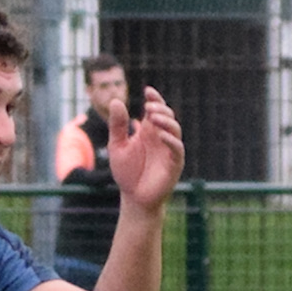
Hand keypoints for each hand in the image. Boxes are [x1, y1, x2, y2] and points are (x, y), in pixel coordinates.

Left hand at [104, 86, 184, 211]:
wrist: (134, 198)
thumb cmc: (127, 173)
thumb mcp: (117, 146)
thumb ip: (117, 126)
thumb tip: (114, 100)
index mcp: (149, 132)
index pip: (156, 110)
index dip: (155, 99)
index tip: (147, 91)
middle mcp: (161, 138)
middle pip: (167, 116)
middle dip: (160, 108)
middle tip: (148, 108)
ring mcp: (169, 150)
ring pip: (175, 129)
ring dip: (166, 121)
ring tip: (153, 117)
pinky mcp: (174, 164)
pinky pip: (177, 149)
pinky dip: (171, 140)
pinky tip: (159, 135)